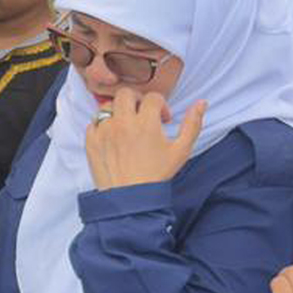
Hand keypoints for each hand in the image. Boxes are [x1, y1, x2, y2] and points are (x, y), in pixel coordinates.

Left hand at [84, 90, 205, 190]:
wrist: (130, 198)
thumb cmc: (156, 175)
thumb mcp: (182, 150)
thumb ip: (193, 124)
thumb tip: (201, 103)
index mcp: (146, 123)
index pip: (152, 97)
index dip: (161, 105)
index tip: (163, 119)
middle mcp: (123, 124)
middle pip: (125, 93)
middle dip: (137, 99)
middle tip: (142, 113)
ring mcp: (104, 132)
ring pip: (107, 106)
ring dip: (118, 111)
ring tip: (127, 126)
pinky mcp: (91, 142)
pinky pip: (93, 123)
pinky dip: (102, 126)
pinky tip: (113, 136)